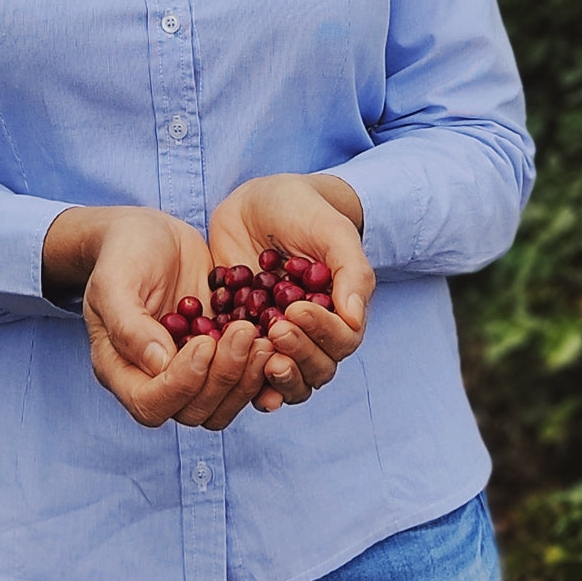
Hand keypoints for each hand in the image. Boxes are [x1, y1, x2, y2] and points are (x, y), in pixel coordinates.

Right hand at [43, 206, 273, 430]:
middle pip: (193, 410)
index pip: (151, 404)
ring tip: (263, 337)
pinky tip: (275, 338)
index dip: (182, 384)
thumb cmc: (123, 253)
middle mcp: (155, 379)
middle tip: (246, 332)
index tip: (204, 342)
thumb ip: (129, 324)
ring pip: (222, 403)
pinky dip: (260, 368)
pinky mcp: (217, 354)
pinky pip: (241, 379)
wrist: (148, 233)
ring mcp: (189, 369)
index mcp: (122, 369)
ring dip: (246, 377)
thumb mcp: (116, 280)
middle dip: (224, 376)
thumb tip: (159, 364)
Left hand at [209, 173, 373, 412]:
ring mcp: (275, 338)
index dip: (321, 333)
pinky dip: (237, 373)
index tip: (296, 309)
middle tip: (276, 329)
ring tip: (259, 356)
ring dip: (273, 377)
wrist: (256, 202)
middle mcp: (310, 334)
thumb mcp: (331, 230)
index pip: (340, 341)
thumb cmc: (303, 211)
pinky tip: (226, 366)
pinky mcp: (242, 336)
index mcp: (339, 312)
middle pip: (314, 370)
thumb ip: (351, 272)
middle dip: (297, 356)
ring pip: (282, 379)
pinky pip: (243, 367)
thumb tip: (355, 319)